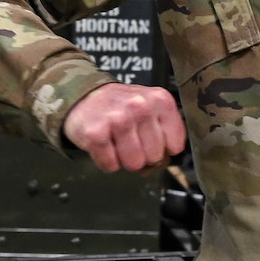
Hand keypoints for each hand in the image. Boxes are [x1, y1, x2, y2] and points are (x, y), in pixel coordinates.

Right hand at [62, 82, 185, 172]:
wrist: (84, 95)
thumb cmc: (121, 107)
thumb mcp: (151, 107)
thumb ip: (166, 132)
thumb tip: (163, 162)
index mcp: (160, 100)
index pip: (175, 145)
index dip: (162, 148)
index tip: (151, 140)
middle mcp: (140, 106)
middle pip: (154, 157)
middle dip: (143, 155)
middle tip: (131, 140)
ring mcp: (117, 119)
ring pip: (134, 164)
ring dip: (124, 159)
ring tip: (117, 141)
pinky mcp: (96, 133)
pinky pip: (111, 165)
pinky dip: (107, 161)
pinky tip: (104, 145)